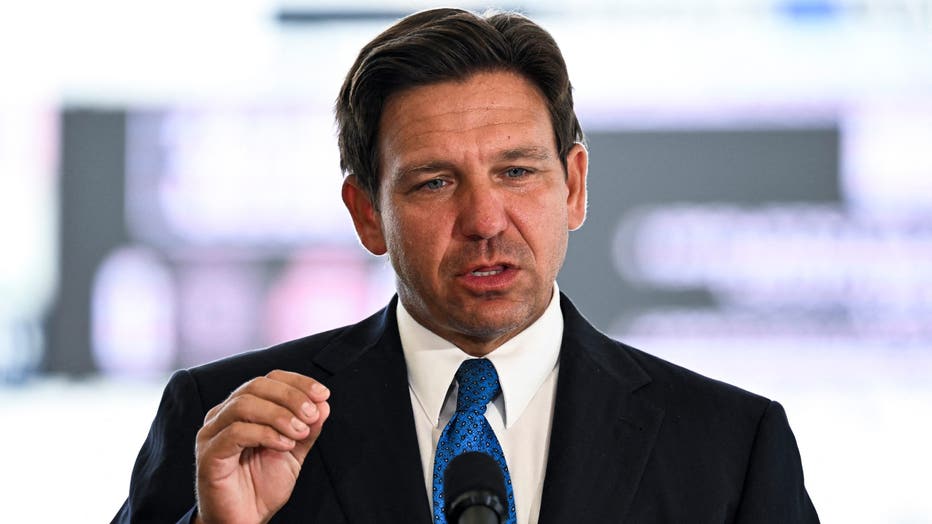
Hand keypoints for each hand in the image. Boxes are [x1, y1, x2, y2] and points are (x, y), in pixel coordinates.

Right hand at [194, 370, 330, 523]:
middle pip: (255, 386)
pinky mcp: (208, 454)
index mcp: (242, 409)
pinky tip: (284, 445)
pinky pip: (235, 432)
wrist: (245, 520)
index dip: (297, 382)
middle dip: (291, 396)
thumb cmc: (263, 486)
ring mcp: (211, 433)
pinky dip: (266, 434)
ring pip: (244, 404)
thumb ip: (307, 428)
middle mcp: (222, 415)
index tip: (322, 394)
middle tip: (312, 415)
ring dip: (279, 415)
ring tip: (299, 433)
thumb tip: (323, 404)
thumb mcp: (294, 451)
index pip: (268, 380)